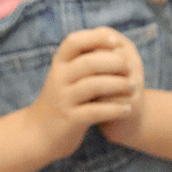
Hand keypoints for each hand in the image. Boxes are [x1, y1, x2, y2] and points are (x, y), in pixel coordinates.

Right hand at [32, 26, 141, 162]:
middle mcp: (58, 79)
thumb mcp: (64, 77)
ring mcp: (63, 99)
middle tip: (130, 66)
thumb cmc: (60, 101)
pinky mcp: (70, 119)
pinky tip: (127, 109)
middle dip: (114, 62)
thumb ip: (81, 61)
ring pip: (93, 86)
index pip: (74, 42)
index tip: (115, 41)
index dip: (95, 38)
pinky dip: (114, 109)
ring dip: (118, 84)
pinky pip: (96, 111)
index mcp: (58, 65)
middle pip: (88, 63)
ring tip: (133, 86)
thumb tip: (109, 39)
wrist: (37, 133)